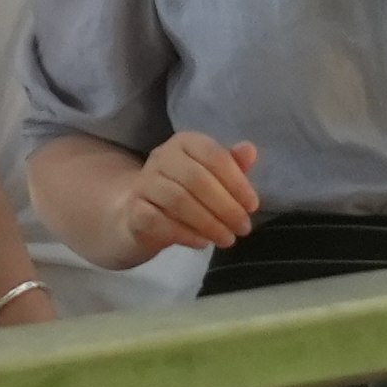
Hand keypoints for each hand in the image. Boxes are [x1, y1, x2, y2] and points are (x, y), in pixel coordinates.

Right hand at [122, 133, 259, 256]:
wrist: (139, 213)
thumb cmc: (185, 192)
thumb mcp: (212, 177)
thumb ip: (232, 165)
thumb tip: (250, 151)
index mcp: (185, 142)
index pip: (214, 156)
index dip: (237, 182)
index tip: (252, 206)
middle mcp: (161, 156)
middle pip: (197, 179)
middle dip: (225, 207)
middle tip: (243, 228)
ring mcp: (144, 182)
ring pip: (179, 201)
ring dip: (209, 224)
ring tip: (227, 239)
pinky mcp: (133, 209)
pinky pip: (159, 221)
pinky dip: (185, 234)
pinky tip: (202, 243)